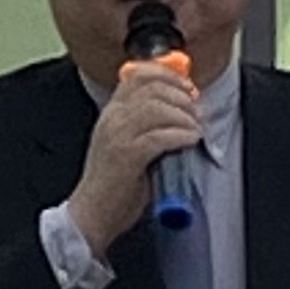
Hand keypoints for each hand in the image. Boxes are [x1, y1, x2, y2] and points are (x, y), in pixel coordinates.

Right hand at [66, 58, 205, 254]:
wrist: (93, 213)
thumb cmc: (113, 184)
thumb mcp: (126, 144)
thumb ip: (145, 125)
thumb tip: (179, 112)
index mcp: (111, 113)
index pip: (137, 75)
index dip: (167, 75)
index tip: (186, 86)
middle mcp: (112, 119)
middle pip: (152, 88)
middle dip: (181, 96)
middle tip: (196, 110)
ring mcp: (118, 136)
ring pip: (157, 109)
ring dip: (184, 116)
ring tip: (195, 128)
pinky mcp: (127, 156)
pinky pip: (160, 136)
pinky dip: (181, 135)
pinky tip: (191, 140)